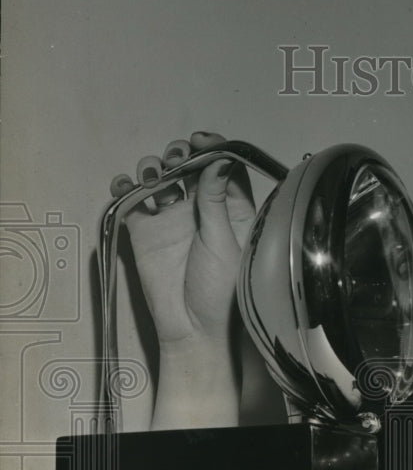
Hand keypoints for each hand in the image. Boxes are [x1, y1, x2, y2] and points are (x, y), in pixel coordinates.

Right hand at [110, 132, 255, 346]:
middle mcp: (202, 208)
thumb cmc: (223, 289)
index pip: (224, 167)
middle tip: (177, 159)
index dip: (214, 148)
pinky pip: (132, 201)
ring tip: (155, 175)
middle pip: (190, 167)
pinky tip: (126, 186)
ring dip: (154, 167)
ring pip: (161, 178)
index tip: (202, 140)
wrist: (195, 329)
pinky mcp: (145, 231)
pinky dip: (125, 187)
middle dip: (181, 155)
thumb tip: (220, 158)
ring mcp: (172, 218)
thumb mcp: (224, 241)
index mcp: (231, 209)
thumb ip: (216, 200)